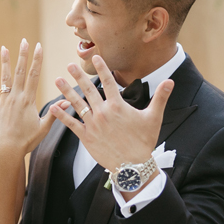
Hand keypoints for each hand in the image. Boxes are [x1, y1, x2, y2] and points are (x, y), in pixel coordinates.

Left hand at [0, 39, 54, 155]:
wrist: (6, 150)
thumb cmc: (26, 141)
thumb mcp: (43, 128)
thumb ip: (54, 113)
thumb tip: (67, 101)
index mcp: (28, 101)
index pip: (34, 76)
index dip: (37, 60)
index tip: (39, 47)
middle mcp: (15, 98)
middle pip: (20, 72)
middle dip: (23, 55)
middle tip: (24, 41)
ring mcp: (4, 102)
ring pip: (4, 78)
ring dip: (5, 63)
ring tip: (4, 48)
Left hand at [48, 55, 172, 173]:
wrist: (133, 166)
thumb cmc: (144, 142)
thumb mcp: (154, 118)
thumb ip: (160, 97)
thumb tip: (171, 81)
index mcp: (118, 105)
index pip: (108, 82)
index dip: (102, 68)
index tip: (95, 57)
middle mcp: (103, 112)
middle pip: (88, 90)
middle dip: (78, 76)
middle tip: (69, 65)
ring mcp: (93, 124)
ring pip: (77, 104)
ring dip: (66, 91)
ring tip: (57, 80)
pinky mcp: (86, 137)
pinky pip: (72, 124)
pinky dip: (62, 115)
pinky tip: (53, 107)